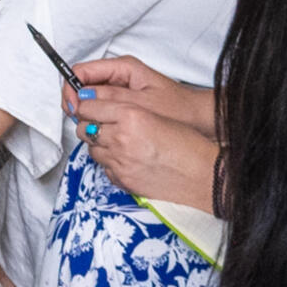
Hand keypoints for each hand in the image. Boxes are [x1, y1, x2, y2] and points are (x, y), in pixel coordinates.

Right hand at [65, 55, 214, 136]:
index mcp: (122, 68)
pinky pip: (100, 108)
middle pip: (82, 84)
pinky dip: (96, 118)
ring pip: (89, 98)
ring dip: (85, 112)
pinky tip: (101, 129)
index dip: (71, 89)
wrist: (198, 120)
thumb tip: (83, 96)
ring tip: (91, 127)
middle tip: (79, 120)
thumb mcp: (142, 104)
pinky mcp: (121, 103)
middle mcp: (118, 76)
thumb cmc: (178, 109)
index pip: (82, 71)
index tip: (71, 107)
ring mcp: (119, 89)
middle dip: (76, 102)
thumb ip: (111, 98)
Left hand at [71, 93, 219, 208]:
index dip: (87, 106)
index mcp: (130, 115)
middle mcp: (120, 137)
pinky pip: (103, 167)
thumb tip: (99, 108)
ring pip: (91, 148)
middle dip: (90, 125)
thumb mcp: (155, 115)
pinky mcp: (121, 179)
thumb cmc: (187, 144)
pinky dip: (110, 162)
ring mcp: (118, 161)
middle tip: (102, 125)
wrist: (202, 175)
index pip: (88, 106)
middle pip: (84, 128)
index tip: (90, 107)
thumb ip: (124, 110)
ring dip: (99, 145)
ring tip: (118, 143)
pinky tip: (126, 159)